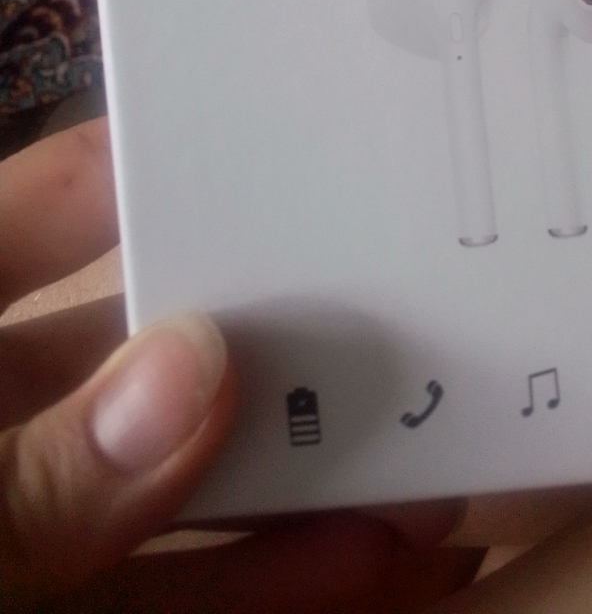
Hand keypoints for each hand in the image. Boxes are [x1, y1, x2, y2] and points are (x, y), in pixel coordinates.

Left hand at [0, 119, 480, 611]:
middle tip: (396, 340)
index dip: (164, 172)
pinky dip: (250, 579)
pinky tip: (359, 562)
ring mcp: (27, 509)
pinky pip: (158, 583)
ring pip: (173, 479)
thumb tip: (196, 368)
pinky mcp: (48, 605)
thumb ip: (43, 469)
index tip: (293, 156)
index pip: (51, 208)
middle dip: (274, 355)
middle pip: (143, 352)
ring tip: (418, 475)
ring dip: (295, 483)